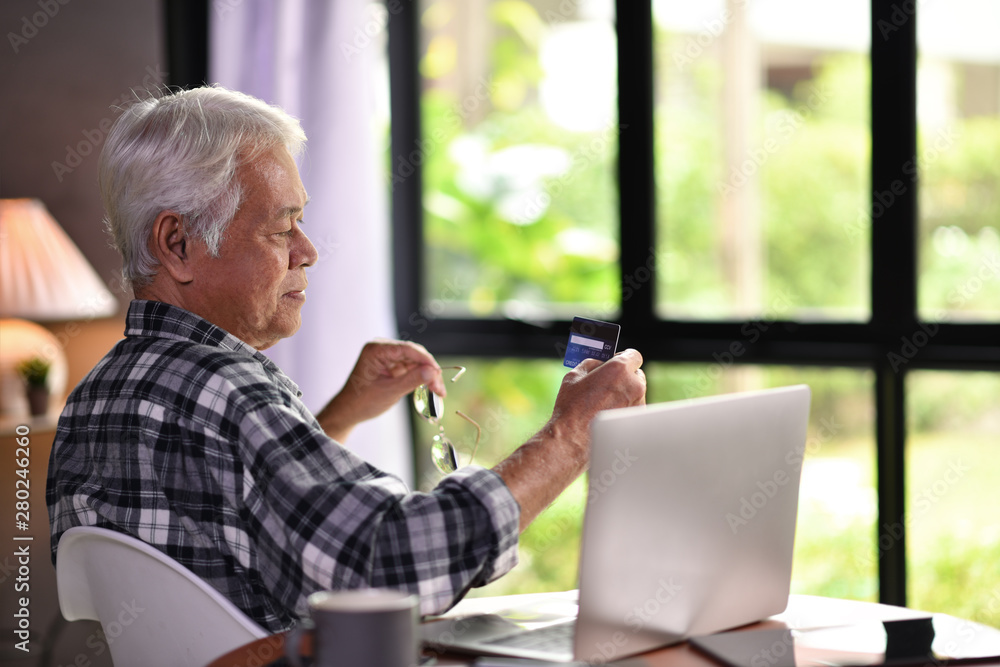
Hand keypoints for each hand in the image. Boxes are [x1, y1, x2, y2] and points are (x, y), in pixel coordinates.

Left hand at [318, 339, 446, 441]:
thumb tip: (433, 372)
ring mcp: (387, 356)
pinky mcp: (391, 365)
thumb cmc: (363, 401)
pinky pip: (411, 368)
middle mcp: (382, 349)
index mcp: (376, 350)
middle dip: (429, 370)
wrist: (349, 411)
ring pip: (415, 361)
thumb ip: (412, 380)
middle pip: (414, 354)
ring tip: (438, 391)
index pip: (407, 349)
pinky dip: (420, 378)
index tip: (438, 374)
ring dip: (427, 375)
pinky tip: (430, 388)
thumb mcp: (390, 391)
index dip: (426, 361)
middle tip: (440, 388)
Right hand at [493, 349, 645, 530]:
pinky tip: (608, 414)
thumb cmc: (571, 407)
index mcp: (619, 368)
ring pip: (636, 392)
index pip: (634, 355)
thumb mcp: (575, 376)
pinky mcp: (637, 420)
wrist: (573, 439)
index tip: (618, 362)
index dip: (624, 358)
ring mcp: (638, 403)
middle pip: (636, 373)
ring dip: (626, 393)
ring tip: (606, 402)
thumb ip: (592, 364)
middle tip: (610, 382)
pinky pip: (634, 408)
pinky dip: (625, 409)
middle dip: (625, 376)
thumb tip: (600, 364)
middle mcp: (634, 384)